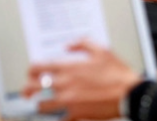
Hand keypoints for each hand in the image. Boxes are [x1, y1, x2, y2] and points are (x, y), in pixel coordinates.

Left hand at [22, 40, 140, 120]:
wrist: (129, 94)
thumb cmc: (117, 73)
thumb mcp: (102, 51)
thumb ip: (83, 44)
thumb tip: (69, 45)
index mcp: (70, 68)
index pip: (40, 67)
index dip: (31, 70)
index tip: (31, 72)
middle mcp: (65, 84)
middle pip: (34, 88)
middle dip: (27, 89)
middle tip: (27, 91)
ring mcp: (68, 101)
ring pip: (42, 106)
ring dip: (40, 105)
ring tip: (41, 105)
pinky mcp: (76, 114)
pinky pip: (59, 120)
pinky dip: (58, 119)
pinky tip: (60, 117)